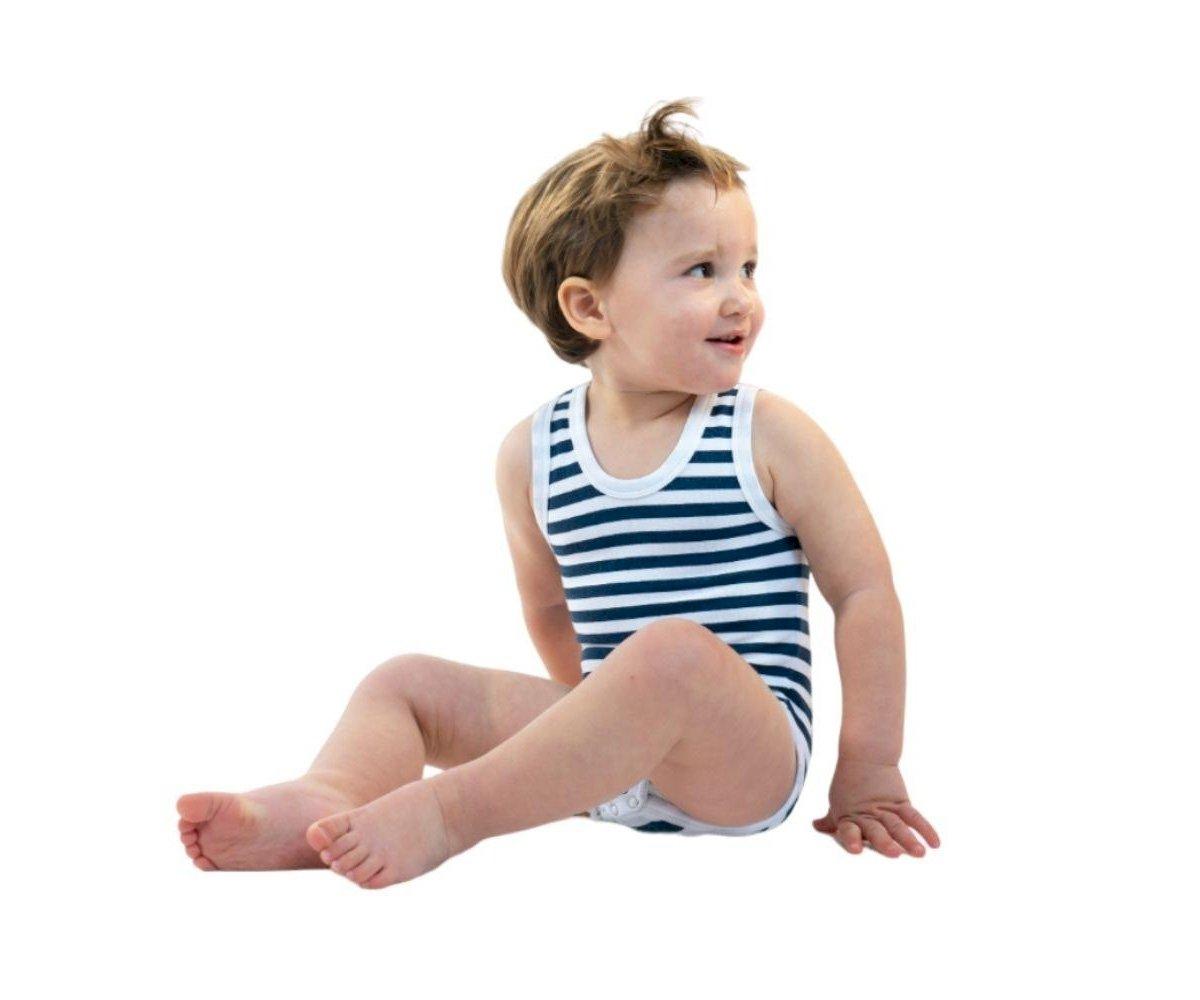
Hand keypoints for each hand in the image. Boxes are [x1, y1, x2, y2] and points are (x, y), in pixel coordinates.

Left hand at [811, 757, 939, 857]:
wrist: (865, 756)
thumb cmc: (848, 784)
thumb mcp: (837, 801)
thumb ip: (831, 820)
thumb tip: (816, 827)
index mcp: (849, 817)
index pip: (849, 830)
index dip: (852, 839)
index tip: (857, 849)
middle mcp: (868, 815)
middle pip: (877, 830)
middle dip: (884, 842)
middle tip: (894, 853)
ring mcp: (886, 809)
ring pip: (898, 826)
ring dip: (908, 839)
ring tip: (919, 853)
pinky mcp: (901, 802)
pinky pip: (915, 817)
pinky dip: (926, 829)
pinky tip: (935, 843)